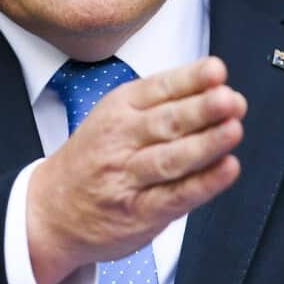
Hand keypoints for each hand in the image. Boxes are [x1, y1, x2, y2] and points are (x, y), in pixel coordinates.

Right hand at [26, 56, 246, 283]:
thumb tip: (216, 85)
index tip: (217, 71)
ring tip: (233, 130)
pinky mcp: (139, 212)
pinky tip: (225, 170)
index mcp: (118, 108)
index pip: (159, 88)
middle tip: (229, 99)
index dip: (191, 79)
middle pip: (166, 122)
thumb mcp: (113, 116)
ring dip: (205, 144)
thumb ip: (161, 102)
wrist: (51, 210)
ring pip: (170, 158)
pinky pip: (174, 196)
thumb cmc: (92, 159)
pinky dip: (202, 184)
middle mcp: (121, 140)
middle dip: (201, 109)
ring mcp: (128, 177)